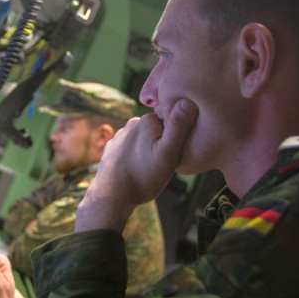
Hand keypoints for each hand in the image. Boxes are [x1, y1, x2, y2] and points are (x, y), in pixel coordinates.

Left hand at [75, 99, 197, 231]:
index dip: (179, 135)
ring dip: (150, 149)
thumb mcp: (168, 154)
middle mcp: (132, 123)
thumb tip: (187, 100)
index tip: (177, 152)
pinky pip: (132, 148)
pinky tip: (138, 168)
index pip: (173, 119)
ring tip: (152, 168)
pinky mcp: (113, 148)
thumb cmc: (143, 177)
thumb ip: (178, 127)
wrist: (111, 197)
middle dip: (164, 142)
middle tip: (165, 163)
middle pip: (159, 129)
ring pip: (145, 139)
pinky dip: (136, 156)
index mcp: (147, 120)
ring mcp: (120, 136)